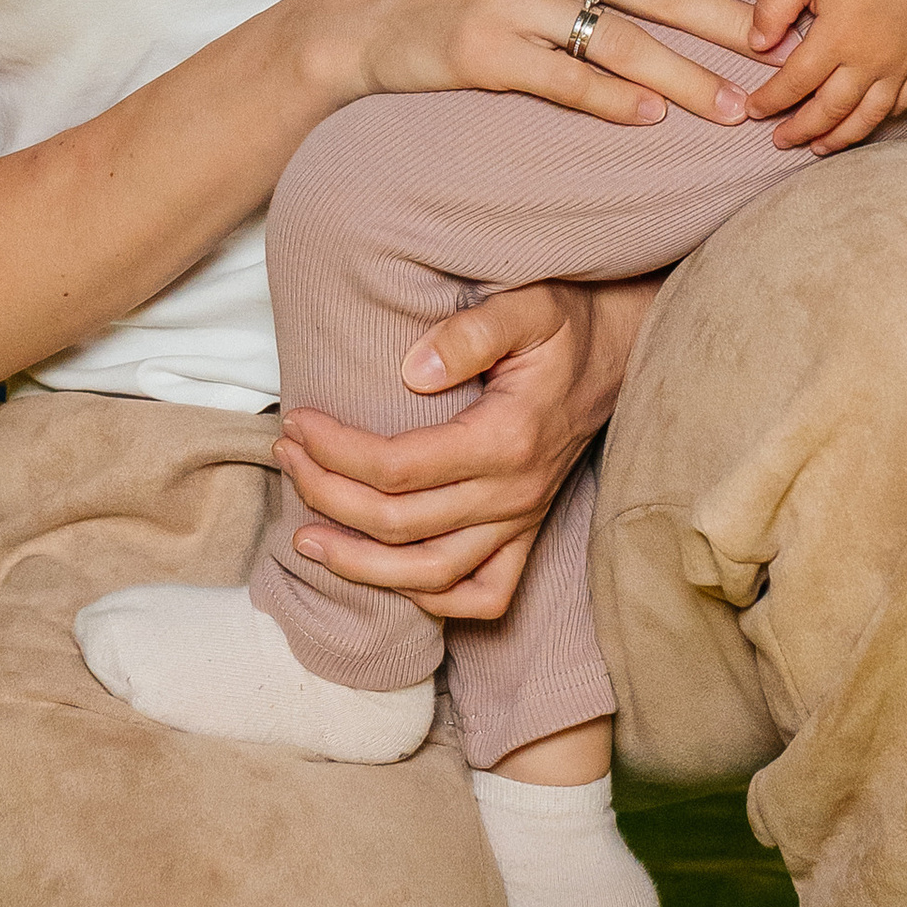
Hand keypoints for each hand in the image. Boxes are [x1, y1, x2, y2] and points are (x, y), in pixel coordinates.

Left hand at [275, 273, 655, 619]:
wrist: (620, 350)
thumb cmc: (566, 324)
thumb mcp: (527, 306)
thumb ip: (473, 332)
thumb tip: (415, 368)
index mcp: (506, 440)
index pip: (398, 468)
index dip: (336, 451)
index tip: (297, 422)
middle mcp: (514, 493)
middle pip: (400, 524)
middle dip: (327, 496)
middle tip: (286, 458)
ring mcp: (522, 521)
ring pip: (432, 575)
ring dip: (360, 565)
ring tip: (305, 540)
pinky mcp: (528, 532)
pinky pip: (483, 596)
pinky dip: (433, 600)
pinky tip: (388, 578)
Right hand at [313, 0, 764, 129]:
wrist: (365, 12)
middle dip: (728, 23)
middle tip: (784, 55)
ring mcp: (512, 1)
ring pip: (621, 42)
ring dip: (686, 80)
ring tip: (735, 110)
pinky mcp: (487, 54)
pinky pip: (565, 80)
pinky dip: (612, 101)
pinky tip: (652, 120)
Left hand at [741, 0, 906, 152]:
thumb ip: (772, 9)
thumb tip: (757, 46)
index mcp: (836, 37)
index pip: (794, 84)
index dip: (770, 102)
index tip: (753, 111)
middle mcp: (871, 59)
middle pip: (830, 111)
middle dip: (801, 131)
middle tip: (780, 141)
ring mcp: (902, 64)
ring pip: (869, 117)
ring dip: (840, 137)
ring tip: (819, 148)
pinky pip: (904, 103)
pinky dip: (882, 120)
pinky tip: (865, 123)